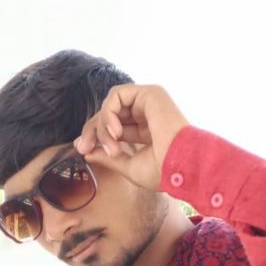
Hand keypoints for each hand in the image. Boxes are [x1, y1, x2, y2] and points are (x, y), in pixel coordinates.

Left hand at [74, 84, 188, 189]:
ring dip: (102, 126)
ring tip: (111, 145)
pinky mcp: (150, 93)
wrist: (182, 167)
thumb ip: (108, 157)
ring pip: (110, 105)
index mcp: (146, 131)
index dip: (96, 137)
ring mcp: (148, 102)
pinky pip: (116, 96)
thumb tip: (86, 151)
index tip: (83, 150)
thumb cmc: (163, 172)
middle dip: (92, 130)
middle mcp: (147, 114)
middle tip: (84, 147)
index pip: (113, 128)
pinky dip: (109, 114)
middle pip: (108, 115)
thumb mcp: (128, 166)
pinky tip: (115, 133)